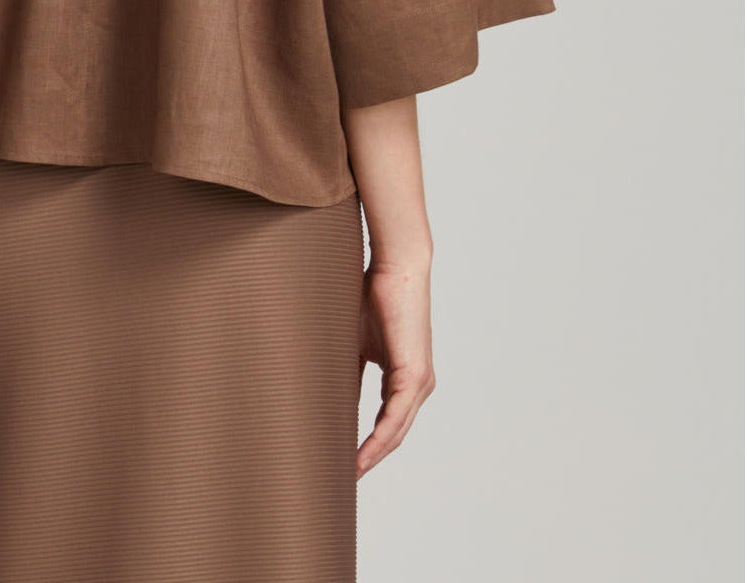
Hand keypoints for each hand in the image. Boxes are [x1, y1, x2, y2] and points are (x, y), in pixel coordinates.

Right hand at [357, 257, 435, 476]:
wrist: (395, 267)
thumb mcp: (356, 341)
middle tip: (342, 480)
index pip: (388, 423)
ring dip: (373, 456)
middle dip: (369, 459)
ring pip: (396, 433)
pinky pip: (395, 418)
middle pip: (394, 436)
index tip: (344, 463)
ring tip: (348, 475)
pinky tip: (361, 455)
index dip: (368, 446)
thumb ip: (350, 370)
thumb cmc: (374, 295)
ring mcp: (420, 382)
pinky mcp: (415, 375)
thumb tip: (326, 396)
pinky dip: (378, 440)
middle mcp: (418, 385)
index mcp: (405, 377)